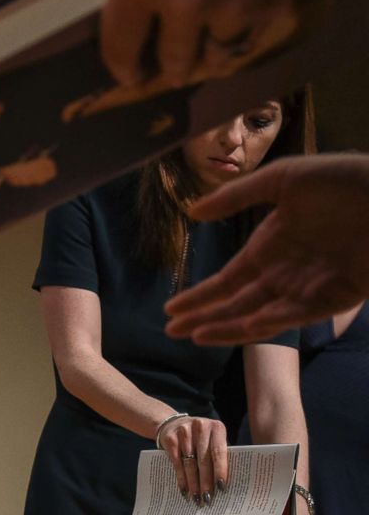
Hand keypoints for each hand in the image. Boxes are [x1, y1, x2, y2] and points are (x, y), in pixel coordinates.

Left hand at [100, 0, 329, 85]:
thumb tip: (144, 3)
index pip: (120, 46)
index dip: (122, 67)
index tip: (129, 76)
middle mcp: (184, 5)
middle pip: (172, 61)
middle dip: (170, 68)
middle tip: (172, 70)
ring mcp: (232, 8)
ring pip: (215, 58)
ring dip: (209, 57)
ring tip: (209, 52)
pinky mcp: (272, 4)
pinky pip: (250, 40)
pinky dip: (242, 39)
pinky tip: (240, 29)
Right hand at [156, 416, 228, 503]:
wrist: (173, 423)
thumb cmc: (200, 437)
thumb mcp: (212, 439)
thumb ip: (220, 455)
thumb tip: (225, 483)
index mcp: (216, 428)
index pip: (219, 452)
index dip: (220, 471)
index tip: (222, 488)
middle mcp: (200, 427)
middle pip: (204, 460)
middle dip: (206, 482)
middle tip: (208, 499)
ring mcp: (184, 432)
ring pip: (190, 464)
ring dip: (193, 484)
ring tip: (197, 498)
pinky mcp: (171, 439)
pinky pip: (177, 463)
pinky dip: (181, 479)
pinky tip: (184, 490)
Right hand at [165, 154, 368, 344]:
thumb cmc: (344, 180)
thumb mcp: (284, 178)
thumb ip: (237, 196)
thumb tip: (192, 211)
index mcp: (269, 246)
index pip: (227, 280)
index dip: (200, 295)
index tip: (170, 309)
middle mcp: (284, 273)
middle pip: (236, 304)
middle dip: (204, 318)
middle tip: (170, 332)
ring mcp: (308, 288)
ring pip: (260, 316)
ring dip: (228, 327)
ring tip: (196, 336)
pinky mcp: (336, 298)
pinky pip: (297, 315)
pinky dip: (271, 322)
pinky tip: (245, 325)